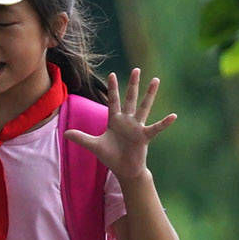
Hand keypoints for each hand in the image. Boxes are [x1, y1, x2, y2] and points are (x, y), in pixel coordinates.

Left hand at [62, 68, 177, 183]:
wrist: (124, 170)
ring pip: (144, 107)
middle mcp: (127, 121)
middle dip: (133, 84)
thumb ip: (81, 138)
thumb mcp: (94, 145)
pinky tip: (173, 116)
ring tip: (156, 80)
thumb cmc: (111, 156)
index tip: (112, 73)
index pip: (112, 100)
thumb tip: (65, 132)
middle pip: (130, 98)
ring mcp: (137, 127)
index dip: (112, 88)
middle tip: (137, 69)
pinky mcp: (144, 137)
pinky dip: (164, 123)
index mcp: (115, 120)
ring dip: (150, 94)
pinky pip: (155, 128)